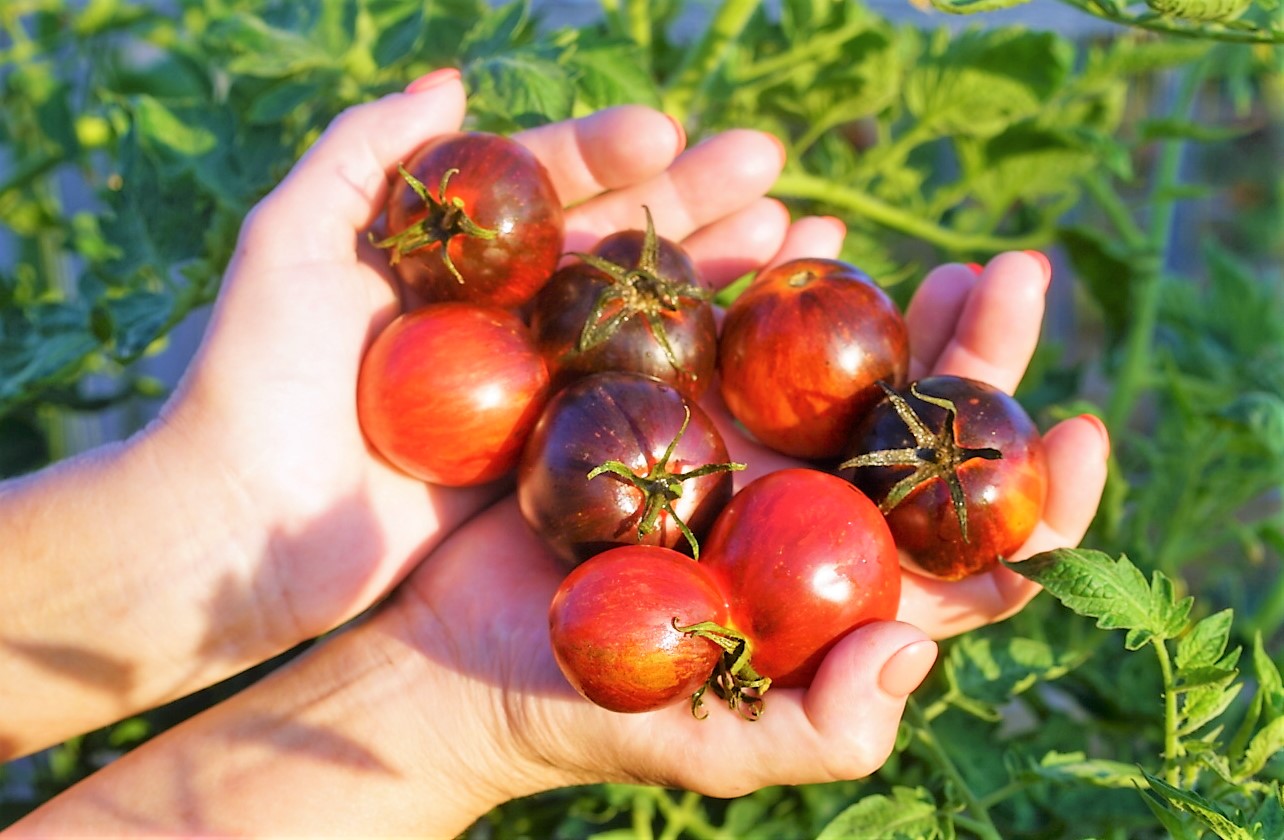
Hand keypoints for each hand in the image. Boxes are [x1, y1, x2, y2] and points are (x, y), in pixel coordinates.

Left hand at [150, 71, 790, 650]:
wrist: (242, 527)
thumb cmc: (255, 376)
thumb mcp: (288, 240)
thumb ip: (363, 151)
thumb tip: (453, 80)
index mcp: (453, 255)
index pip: (545, 186)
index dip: (608, 154)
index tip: (670, 130)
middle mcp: (503, 313)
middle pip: (614, 243)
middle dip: (695, 200)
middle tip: (772, 164)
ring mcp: (532, 386)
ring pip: (643, 318)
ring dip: (721, 273)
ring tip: (804, 233)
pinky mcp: (549, 458)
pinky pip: (636, 403)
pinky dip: (705, 371)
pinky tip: (765, 338)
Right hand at [383, 226, 1108, 808]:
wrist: (448, 660)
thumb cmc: (581, 715)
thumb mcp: (709, 745)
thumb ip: (822, 725)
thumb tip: (919, 651)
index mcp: (839, 591)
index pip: (972, 548)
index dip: (1041, 495)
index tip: (1082, 430)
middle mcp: (803, 511)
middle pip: (919, 433)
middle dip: (980, 359)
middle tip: (1008, 279)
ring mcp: (736, 449)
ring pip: (839, 369)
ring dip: (893, 309)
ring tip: (933, 258)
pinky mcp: (665, 405)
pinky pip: (733, 330)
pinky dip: (772, 283)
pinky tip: (805, 237)